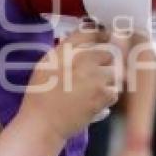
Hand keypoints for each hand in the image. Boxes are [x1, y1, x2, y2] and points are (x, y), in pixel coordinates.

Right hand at [18, 25, 117, 142]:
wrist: (43, 123)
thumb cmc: (40, 94)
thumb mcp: (47, 64)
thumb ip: (65, 49)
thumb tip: (82, 37)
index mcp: (66, 50)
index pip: (90, 32)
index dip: (99, 34)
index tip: (102, 38)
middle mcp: (83, 59)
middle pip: (108, 51)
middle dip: (106, 60)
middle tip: (100, 69)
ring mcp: (96, 77)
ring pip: (115, 71)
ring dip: (109, 78)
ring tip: (98, 86)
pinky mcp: (103, 95)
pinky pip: (115, 90)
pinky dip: (108, 95)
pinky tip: (96, 99)